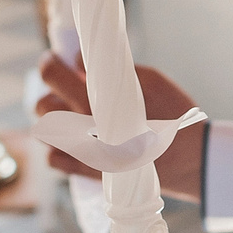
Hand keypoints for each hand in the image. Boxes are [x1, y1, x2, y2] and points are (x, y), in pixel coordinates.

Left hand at [35, 56, 204, 199]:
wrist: (189, 156)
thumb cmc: (173, 113)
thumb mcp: (151, 80)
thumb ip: (118, 71)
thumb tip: (90, 67)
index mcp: (97, 97)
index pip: (57, 71)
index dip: (61, 62)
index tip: (71, 63)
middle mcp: (83, 122)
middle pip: (43, 102)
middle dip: (53, 91)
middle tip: (66, 84)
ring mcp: (83, 148)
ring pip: (45, 131)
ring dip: (54, 119)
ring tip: (72, 114)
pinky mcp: (87, 170)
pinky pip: (53, 159)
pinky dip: (58, 150)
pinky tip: (74, 142)